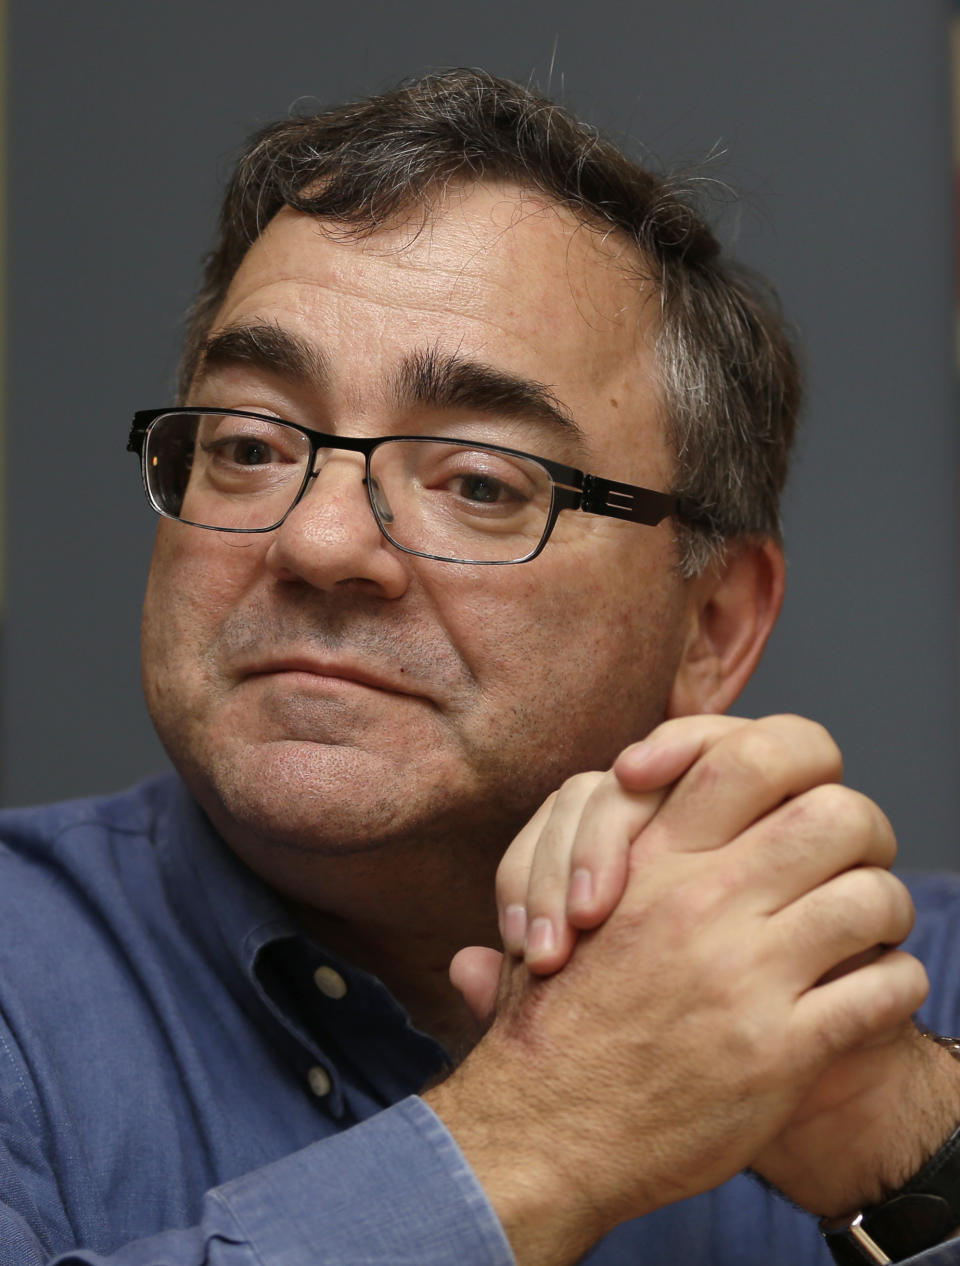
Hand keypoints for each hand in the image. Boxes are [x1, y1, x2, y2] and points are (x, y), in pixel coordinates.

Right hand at [434, 715, 926, 1263]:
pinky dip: (894, 984)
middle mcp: (702, 900)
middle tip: (852, 861)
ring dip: (885, 909)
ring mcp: (744, 974)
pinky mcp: (779, 1051)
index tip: (799, 797)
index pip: (757, 753)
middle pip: (836, 813)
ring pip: (874, 896)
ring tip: (868, 931)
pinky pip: (883, 989)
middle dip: (863, 831)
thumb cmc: (556, 1015)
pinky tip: (866, 993)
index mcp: (655, 856)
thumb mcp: (562, 901)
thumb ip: (607, 839)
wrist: (545, 1130)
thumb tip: (636, 784)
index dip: (801, 760)